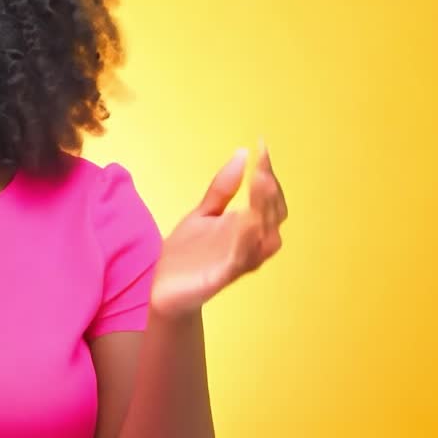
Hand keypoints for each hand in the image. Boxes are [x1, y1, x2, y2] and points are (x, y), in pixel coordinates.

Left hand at [150, 142, 287, 317]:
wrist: (164, 291)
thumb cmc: (188, 255)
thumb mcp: (203, 213)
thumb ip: (222, 189)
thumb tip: (242, 154)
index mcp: (247, 227)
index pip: (269, 198)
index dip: (268, 173)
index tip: (262, 147)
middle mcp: (250, 244)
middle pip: (273, 217)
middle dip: (270, 191)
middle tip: (263, 167)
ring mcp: (238, 261)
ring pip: (266, 239)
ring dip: (265, 212)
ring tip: (261, 185)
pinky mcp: (222, 277)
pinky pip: (241, 260)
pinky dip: (247, 242)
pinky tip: (246, 221)